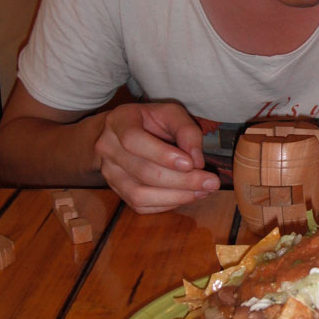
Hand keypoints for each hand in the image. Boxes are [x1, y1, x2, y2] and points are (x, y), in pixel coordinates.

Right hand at [94, 102, 219, 212]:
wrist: (122, 132)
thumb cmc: (151, 121)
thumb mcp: (170, 113)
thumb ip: (186, 130)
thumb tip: (197, 161)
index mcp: (119, 121)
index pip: (133, 140)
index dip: (162, 154)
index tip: (190, 164)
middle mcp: (108, 148)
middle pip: (142, 171)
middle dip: (181, 180)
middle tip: (211, 182)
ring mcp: (109, 172)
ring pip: (139, 194)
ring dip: (176, 196)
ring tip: (203, 191)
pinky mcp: (116, 190)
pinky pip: (140, 205)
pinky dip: (166, 204)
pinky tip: (187, 196)